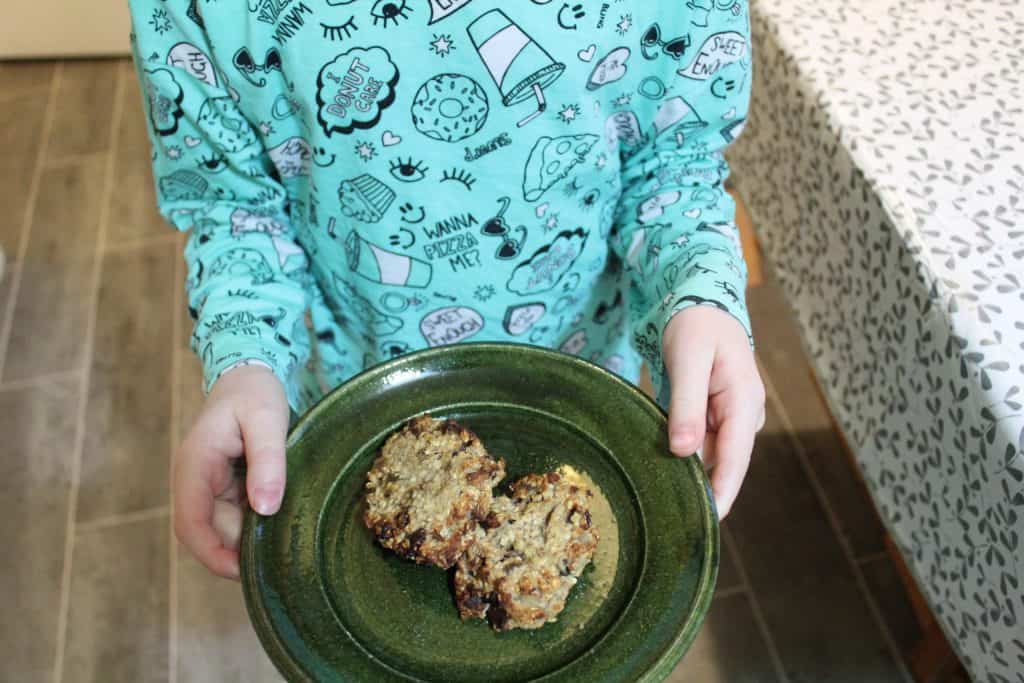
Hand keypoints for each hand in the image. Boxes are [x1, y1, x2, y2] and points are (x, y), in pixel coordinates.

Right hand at [174, 365, 289, 578]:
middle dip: (237, 551)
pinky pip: (233, 517)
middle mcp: (193, 480)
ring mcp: (206, 486)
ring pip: (222, 529)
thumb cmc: (255, 393)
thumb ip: (268, 462)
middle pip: (208, 533)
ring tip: (285, 543)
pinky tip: (280, 527)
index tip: (242, 572)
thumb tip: (266, 509)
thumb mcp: (267, 420)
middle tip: (280, 560)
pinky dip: (253, 526)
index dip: (212, 555)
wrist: (247, 374)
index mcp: (195, 465)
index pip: (190, 524)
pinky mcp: (221, 488)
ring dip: (247, 539)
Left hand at [662, 306, 765, 518]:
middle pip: (725, 463)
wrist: (703, 305)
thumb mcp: (688, 360)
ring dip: (691, 473)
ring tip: (664, 498)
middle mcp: (744, 414)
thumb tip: (683, 452)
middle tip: (675, 520)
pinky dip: (684, 456)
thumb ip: (686, 405)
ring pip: (711, 455)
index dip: (724, 491)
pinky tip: (663, 469)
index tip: (710, 520)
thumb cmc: (696, 327)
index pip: (735, 457)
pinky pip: (701, 444)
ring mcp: (732, 417)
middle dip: (704, 489)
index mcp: (744, 400)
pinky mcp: (717, 417)